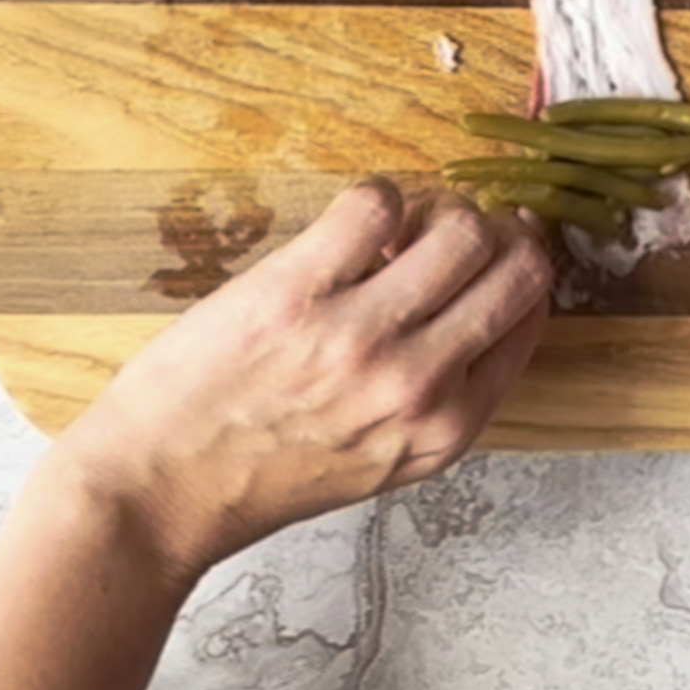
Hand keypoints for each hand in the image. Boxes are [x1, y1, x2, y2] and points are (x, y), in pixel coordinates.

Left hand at [41, 178, 550, 583]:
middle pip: (514, 266)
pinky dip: (378, 197)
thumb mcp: (386, 460)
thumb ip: (445, 394)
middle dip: (495, 233)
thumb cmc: (266, 475)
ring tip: (403, 225)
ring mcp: (360, 336)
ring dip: (440, 209)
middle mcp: (419, 383)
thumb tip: (480, 292)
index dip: (519, 268)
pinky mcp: (295, 293)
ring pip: (460, 228)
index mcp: (450, 427)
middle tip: (456, 229)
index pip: (531, 315)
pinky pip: (376, 204)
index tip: (499, 249)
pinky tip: (354, 221)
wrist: (159, 493)